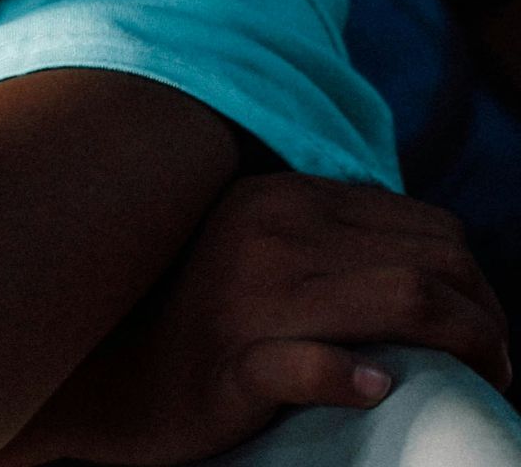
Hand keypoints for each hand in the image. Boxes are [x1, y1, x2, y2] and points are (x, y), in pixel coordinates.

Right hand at [27, 172, 510, 465]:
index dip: (476, 279)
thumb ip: (324, 238)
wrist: (105, 378)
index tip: (486, 330)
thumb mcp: (258, 254)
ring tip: (482, 382)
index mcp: (279, 199)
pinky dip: (355, 378)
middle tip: (497, 366)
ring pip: (405, 302)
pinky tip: (376, 388)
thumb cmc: (199, 323)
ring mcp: (248, 297)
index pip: (425, 225)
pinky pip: (312, 366)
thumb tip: (429, 259)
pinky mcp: (232, 361)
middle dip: (489, 318)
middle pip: (431, 262)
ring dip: (467, 347)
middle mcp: (268, 233)